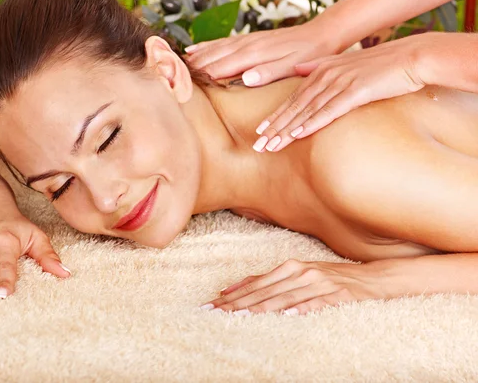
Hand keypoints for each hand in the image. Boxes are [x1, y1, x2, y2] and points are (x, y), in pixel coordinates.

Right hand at [185, 21, 337, 84]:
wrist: (320, 34)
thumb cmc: (307, 54)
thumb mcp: (291, 66)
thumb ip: (268, 72)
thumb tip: (246, 78)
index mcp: (253, 55)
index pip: (221, 67)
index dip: (202, 77)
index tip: (183, 85)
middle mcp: (246, 45)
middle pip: (212, 57)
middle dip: (192, 67)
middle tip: (170, 76)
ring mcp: (246, 40)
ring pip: (214, 48)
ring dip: (196, 56)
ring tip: (176, 64)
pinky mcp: (250, 38)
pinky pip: (222, 41)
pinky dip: (206, 45)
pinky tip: (195, 49)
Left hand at [200, 259, 385, 315]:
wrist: (373, 279)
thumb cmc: (331, 278)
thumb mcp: (298, 274)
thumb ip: (267, 281)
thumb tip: (233, 289)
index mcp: (290, 267)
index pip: (255, 284)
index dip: (232, 296)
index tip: (211, 306)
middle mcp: (301, 272)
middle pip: (264, 292)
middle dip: (236, 304)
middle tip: (214, 314)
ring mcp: (319, 283)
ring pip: (284, 298)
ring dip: (260, 308)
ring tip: (239, 317)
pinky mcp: (338, 295)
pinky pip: (316, 304)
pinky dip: (300, 309)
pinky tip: (286, 315)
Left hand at [254, 35, 426, 152]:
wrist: (411, 57)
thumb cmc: (380, 65)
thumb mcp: (345, 64)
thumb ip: (320, 67)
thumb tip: (299, 69)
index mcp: (321, 71)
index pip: (293, 98)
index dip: (276, 116)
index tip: (260, 131)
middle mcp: (325, 76)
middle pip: (295, 106)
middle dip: (275, 127)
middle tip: (258, 145)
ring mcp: (339, 83)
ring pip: (307, 111)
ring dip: (287, 130)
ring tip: (271, 146)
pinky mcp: (355, 91)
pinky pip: (329, 111)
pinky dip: (312, 123)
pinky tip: (298, 134)